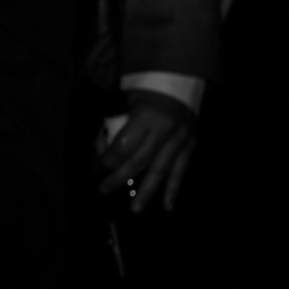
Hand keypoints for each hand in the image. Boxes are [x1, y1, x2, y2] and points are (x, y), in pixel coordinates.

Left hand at [97, 89, 196, 211]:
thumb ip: (116, 124)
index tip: (96, 168)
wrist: (181, 79)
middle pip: (139, 161)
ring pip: (161, 171)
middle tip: (105, 190)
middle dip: (120, 178)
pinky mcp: (192, 144)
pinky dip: (174, 189)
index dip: (108, 160)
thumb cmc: (147, 89)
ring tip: (136, 209)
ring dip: (147, 192)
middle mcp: (165, 130)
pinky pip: (181, 170)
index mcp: (146, 117)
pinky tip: (168, 206)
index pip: (124, 147)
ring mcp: (181, 139)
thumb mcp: (128, 100)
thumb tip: (101, 149)